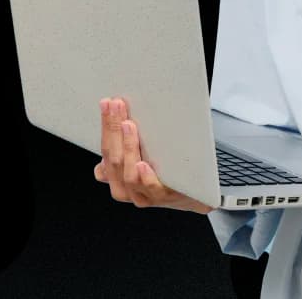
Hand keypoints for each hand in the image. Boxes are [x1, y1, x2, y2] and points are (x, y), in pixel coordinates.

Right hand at [94, 97, 214, 213]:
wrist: (195, 195)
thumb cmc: (167, 173)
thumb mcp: (145, 157)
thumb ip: (130, 146)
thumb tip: (120, 120)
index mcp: (118, 178)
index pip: (107, 150)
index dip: (106, 127)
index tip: (107, 104)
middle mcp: (127, 188)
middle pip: (114, 159)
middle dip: (113, 130)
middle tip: (117, 106)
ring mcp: (145, 195)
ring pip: (129, 175)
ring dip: (128, 148)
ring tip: (129, 126)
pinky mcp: (165, 197)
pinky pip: (151, 189)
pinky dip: (145, 177)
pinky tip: (142, 164)